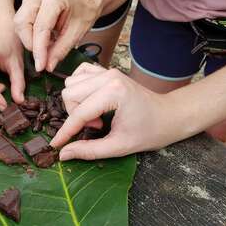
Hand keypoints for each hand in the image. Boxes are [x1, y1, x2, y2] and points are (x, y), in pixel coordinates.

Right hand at [14, 0, 101, 72]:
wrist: (84, 1)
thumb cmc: (83, 14)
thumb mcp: (76, 34)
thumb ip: (60, 50)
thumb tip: (47, 66)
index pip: (41, 27)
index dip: (39, 49)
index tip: (40, 66)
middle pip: (23, 23)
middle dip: (30, 43)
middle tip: (43, 55)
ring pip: (19, 22)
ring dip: (29, 38)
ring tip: (46, 42)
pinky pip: (21, 20)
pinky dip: (29, 32)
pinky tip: (43, 35)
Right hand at [51, 63, 175, 159]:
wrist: (170, 116)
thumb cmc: (150, 132)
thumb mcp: (119, 146)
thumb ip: (89, 151)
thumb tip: (64, 154)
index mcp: (113, 93)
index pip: (79, 113)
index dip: (65, 132)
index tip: (55, 146)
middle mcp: (108, 77)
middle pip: (69, 94)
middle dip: (75, 116)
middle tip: (96, 127)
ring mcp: (107, 71)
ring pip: (71, 84)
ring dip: (77, 104)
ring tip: (97, 117)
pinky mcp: (106, 71)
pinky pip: (79, 74)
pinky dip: (78, 89)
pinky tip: (91, 103)